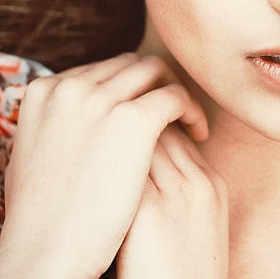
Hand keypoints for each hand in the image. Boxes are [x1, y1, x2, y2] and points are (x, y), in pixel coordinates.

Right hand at [0, 53, 208, 278]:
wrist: (44, 255)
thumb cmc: (45, 214)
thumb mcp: (40, 151)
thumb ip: (65, 120)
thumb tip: (95, 108)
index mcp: (44, 91)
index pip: (103, 70)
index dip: (130, 86)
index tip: (147, 104)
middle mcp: (71, 87)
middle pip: (130, 65)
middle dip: (154, 83)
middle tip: (171, 109)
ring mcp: (100, 100)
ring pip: (155, 73)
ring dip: (175, 91)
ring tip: (186, 120)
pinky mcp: (132, 119)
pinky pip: (176, 96)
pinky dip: (192, 109)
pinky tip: (198, 132)